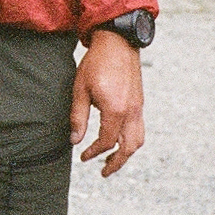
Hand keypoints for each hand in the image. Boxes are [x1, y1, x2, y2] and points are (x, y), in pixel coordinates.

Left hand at [71, 30, 145, 174]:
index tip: (83, 157)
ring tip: (112, 159)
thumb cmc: (96, 63)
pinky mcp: (139, 102)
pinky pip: (140, 128)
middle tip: (103, 172)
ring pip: (138, 140)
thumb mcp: (80, 90)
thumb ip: (78, 118)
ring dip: (126, 153)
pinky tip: (118, 139)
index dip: (94, 153)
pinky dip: (131, 140)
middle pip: (129, 148)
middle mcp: (131, 112)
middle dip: (116, 163)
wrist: (118, 42)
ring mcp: (138, 107)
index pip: (106, 142)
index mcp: (116, 110)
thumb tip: (75, 141)